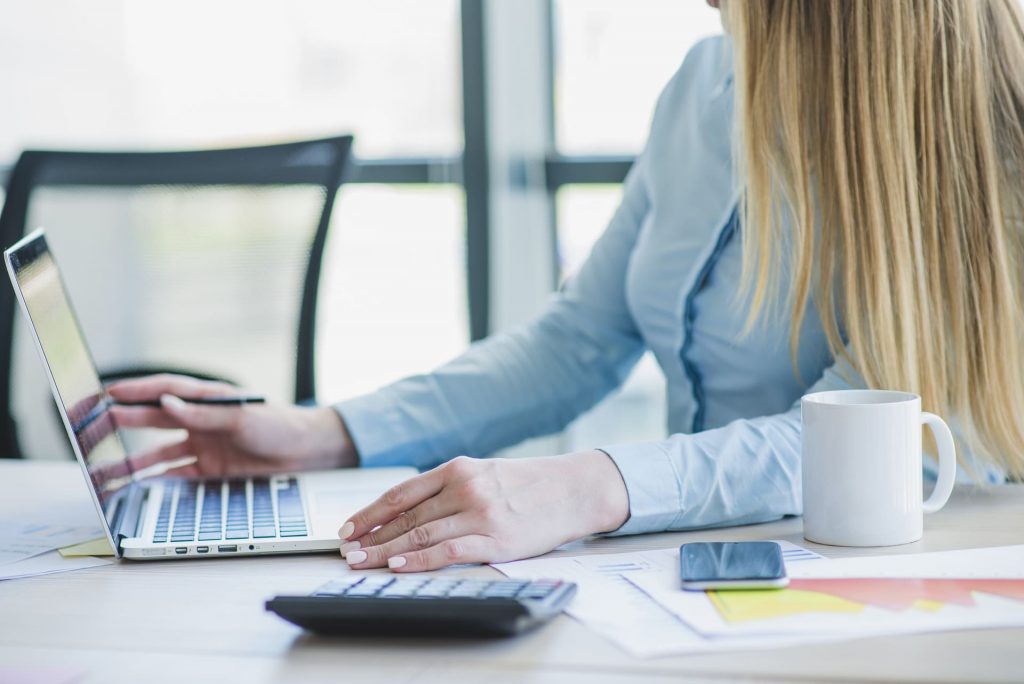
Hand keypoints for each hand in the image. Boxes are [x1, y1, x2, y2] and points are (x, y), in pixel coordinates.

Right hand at [107, 374, 357, 477]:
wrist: (306, 452)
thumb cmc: (279, 424)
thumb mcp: (242, 416)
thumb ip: (204, 413)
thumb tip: (166, 404)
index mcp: (208, 398)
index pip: (165, 391)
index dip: (136, 391)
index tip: (107, 393)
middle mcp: (200, 421)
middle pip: (153, 421)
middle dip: (122, 424)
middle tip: (92, 428)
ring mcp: (203, 446)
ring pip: (158, 453)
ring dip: (133, 460)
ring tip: (103, 468)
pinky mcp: (209, 469)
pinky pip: (176, 475)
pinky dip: (156, 481)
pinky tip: (134, 487)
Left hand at [338, 451, 629, 571]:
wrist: (574, 489)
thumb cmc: (530, 484)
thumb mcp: (486, 474)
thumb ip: (451, 488)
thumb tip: (410, 512)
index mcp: (458, 468)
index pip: (402, 492)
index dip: (370, 511)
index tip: (348, 527)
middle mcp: (464, 486)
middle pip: (405, 515)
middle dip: (371, 535)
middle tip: (346, 550)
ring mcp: (479, 512)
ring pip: (420, 533)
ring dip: (386, 550)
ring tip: (362, 561)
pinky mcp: (495, 537)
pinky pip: (447, 550)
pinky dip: (419, 558)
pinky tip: (399, 564)